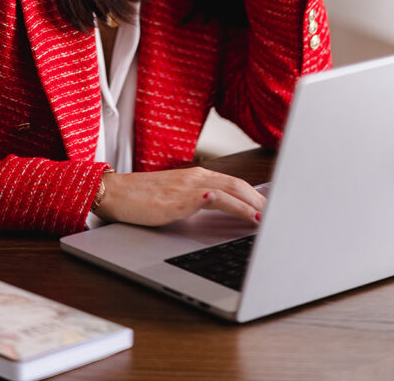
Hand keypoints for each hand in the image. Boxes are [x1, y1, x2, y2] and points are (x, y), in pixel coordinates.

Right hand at [94, 165, 264, 226]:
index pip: (235, 183)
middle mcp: (196, 177)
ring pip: (229, 190)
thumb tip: (219, 211)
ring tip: (268, 217)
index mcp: (197, 176)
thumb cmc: (141, 198)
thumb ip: (197, 201)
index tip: (273, 206)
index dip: (256, 194)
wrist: (113, 193)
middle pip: (238, 184)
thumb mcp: (175, 198)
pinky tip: (239, 211)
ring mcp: (187, 187)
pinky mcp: (177, 200)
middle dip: (261, 199)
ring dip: (251, 204)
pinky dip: (228, 205)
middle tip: (280, 214)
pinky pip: (209, 200)